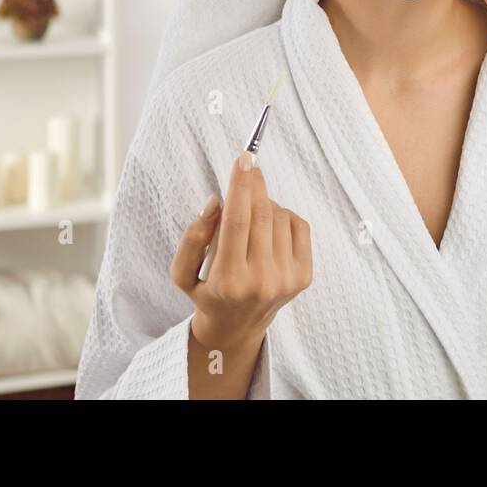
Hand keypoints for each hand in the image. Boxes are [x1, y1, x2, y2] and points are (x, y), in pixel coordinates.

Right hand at [170, 151, 312, 351]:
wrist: (236, 328)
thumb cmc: (207, 292)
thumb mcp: (182, 272)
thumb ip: (192, 237)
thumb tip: (215, 202)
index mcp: (229, 280)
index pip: (237, 220)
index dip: (241, 185)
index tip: (244, 159)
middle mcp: (261, 281)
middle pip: (261, 214)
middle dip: (254, 185)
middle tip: (248, 169)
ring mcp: (286, 279)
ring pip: (280, 216)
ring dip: (265, 205)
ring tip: (250, 219)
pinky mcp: (303, 276)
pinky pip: (299, 226)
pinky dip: (283, 217)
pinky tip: (268, 229)